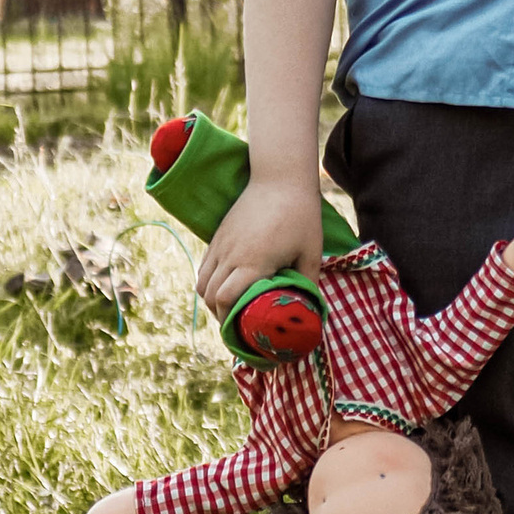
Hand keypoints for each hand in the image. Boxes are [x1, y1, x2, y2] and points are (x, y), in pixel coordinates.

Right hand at [199, 176, 324, 317]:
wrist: (280, 178)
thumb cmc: (301, 215)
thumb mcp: (311, 252)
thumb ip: (308, 282)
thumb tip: (310, 308)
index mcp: (253, 263)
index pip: (226, 300)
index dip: (229, 322)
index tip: (241, 335)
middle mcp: (230, 255)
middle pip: (210, 297)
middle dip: (220, 317)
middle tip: (236, 329)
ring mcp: (221, 245)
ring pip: (202, 283)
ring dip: (211, 301)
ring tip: (228, 311)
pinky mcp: (218, 236)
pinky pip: (203, 267)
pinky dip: (208, 283)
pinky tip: (223, 288)